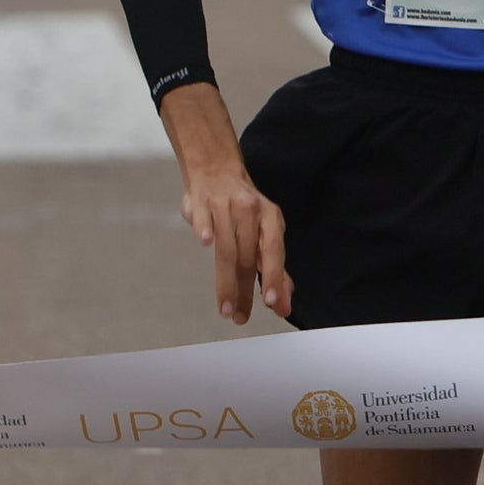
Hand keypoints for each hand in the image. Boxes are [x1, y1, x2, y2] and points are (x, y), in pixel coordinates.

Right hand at [157, 85, 287, 324]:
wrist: (215, 166)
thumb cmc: (243, 208)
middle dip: (243, 290)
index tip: (272, 303)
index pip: (273, 251)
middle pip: (247, 255)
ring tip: (225, 308)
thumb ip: (274, 267)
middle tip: (239, 318)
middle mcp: (249, 210)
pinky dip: (205, 228)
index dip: (273, 277)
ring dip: (225, 280)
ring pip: (226, 246)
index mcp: (270, 217)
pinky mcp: (200, 202)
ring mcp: (223, 205)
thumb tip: (283, 302)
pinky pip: (204, 217)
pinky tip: (206, 243)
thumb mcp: (264, 231)